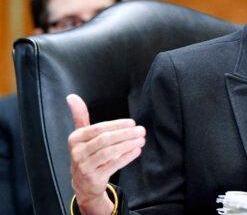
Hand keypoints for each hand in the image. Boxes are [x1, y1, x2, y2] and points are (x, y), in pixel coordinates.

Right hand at [67, 94, 145, 214]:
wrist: (83, 183)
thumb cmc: (86, 152)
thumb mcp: (81, 135)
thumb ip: (80, 116)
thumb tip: (71, 96)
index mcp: (75, 138)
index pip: (98, 129)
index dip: (117, 125)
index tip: (132, 123)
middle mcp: (77, 152)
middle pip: (105, 140)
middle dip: (125, 134)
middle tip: (141, 130)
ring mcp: (84, 166)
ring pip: (109, 152)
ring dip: (128, 145)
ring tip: (141, 140)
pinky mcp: (93, 178)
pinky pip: (112, 165)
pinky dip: (126, 157)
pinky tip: (137, 150)